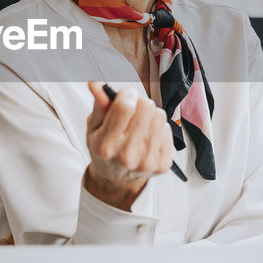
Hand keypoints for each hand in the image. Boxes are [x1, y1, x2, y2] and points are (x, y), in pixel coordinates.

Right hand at [84, 81, 172, 209]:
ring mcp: (147, 162)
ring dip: (150, 115)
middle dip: (139, 103)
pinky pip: (167, 129)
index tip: (125, 95)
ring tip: (140, 124)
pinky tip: (147, 137)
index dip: (127, 94)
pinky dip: (158, 129)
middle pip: (146, 107)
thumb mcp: (95, 126)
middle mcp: (126, 156)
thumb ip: (99, 103)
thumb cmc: (105, 148)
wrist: (115, 178)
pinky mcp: (162, 165)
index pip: (125, 106)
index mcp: (105, 146)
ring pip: (159, 115)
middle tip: (132, 112)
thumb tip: (96, 84)